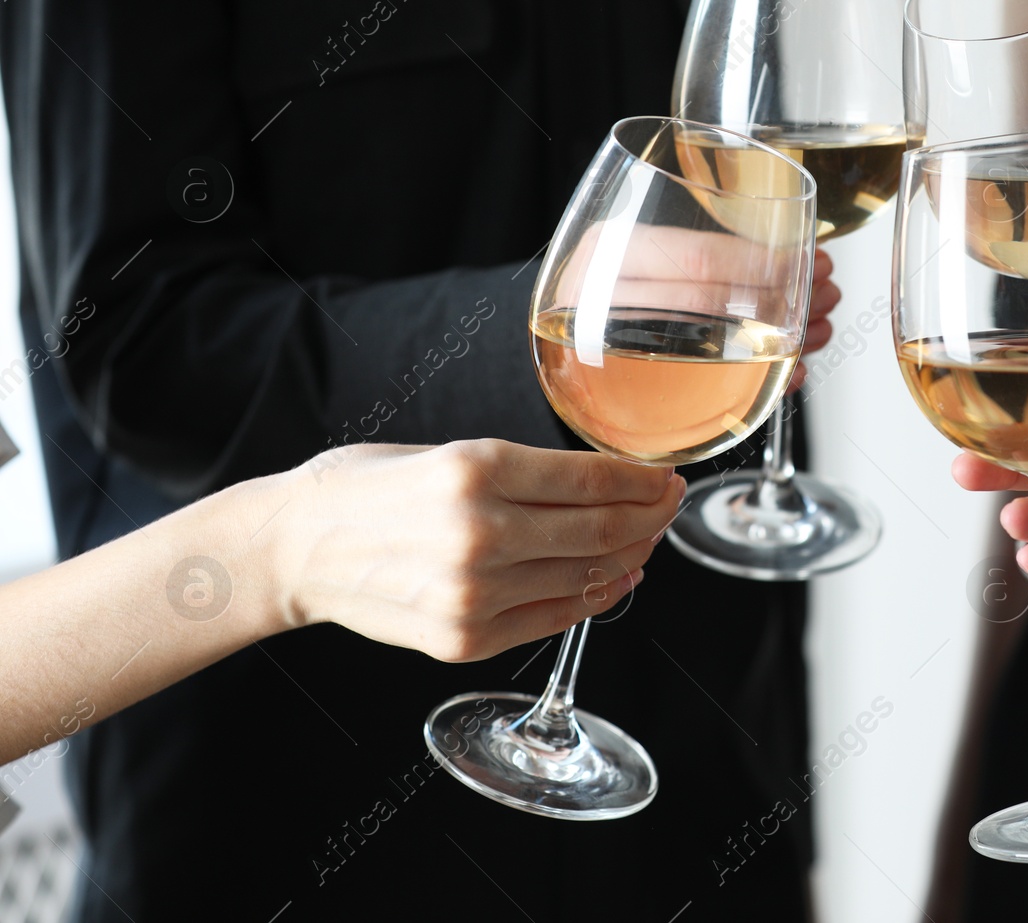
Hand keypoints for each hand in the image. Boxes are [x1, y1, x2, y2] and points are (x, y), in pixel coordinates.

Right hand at [267, 440, 683, 660]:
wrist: (292, 550)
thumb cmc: (365, 489)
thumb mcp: (445, 453)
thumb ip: (521, 474)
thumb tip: (605, 487)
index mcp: (475, 469)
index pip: (593, 481)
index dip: (644, 481)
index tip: (667, 475)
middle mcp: (481, 532)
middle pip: (603, 530)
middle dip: (652, 515)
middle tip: (671, 503)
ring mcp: (474, 593)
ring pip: (586, 576)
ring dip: (632, 556)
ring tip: (647, 538)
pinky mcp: (466, 638)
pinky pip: (555, 616)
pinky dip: (596, 596)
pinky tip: (616, 578)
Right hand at [555, 225, 838, 393]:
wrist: (567, 336)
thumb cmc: (621, 288)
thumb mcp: (648, 251)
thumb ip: (705, 251)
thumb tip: (805, 256)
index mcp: (611, 250)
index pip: (697, 259)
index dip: (762, 265)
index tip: (810, 264)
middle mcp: (602, 299)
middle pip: (710, 307)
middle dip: (782, 304)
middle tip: (826, 296)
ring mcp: (609, 351)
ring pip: (714, 352)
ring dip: (782, 341)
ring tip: (821, 328)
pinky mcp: (619, 396)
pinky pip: (702, 397)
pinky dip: (761, 382)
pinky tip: (793, 372)